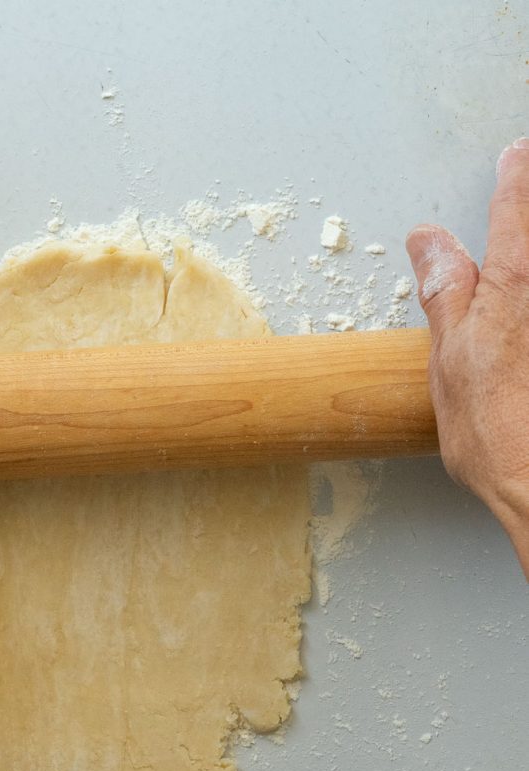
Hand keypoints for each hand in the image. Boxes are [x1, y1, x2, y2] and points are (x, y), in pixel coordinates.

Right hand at [407, 139, 528, 575]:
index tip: (516, 157)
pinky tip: (516, 329)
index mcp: (515, 287)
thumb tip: (430, 241)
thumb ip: (446, 291)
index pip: (516, 210)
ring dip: (524, 258)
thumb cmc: (497, 435)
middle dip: (527, 210)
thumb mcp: (450, 361)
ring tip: (509, 293)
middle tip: (516, 200)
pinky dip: (523, 301)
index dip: (515, 178)